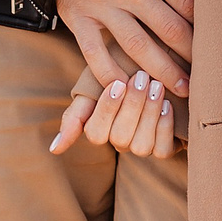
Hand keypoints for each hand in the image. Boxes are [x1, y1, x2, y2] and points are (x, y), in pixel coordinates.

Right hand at [51, 54, 180, 158]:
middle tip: (142, 77)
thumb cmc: (119, 77)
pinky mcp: (163, 149)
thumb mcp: (93, 88)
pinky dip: (164, 127)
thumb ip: (75, 115)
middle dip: (132, 106)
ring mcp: (141, 147)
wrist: (152, 69)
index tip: (117, 83)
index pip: (95, 133)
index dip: (107, 111)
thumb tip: (54, 149)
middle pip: (120, 137)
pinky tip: (167, 104)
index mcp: (99, 129)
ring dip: (149, 114)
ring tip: (156, 86)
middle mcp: (119, 142)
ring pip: (141, 145)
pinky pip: (162, 150)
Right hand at [54, 0, 195, 95]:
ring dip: (162, 72)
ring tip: (182, 90)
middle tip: (209, 73)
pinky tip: (128, 92)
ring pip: (137, 47)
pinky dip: (110, 76)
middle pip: (168, 28)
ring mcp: (101, 6)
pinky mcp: (78, 18)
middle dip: (191, 53)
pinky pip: (95, 54)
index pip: (186, 0)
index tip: (219, 39)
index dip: (205, 22)